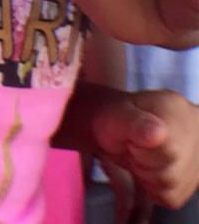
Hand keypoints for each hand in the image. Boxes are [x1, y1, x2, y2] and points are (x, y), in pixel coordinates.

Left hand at [93, 89, 198, 210]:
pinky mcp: (194, 179)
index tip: (130, 138)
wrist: (117, 125)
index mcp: (178, 108)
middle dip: (142, 163)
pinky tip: (148, 166)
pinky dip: (153, 187)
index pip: (169, 151)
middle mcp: (197, 131)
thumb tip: (158, 134)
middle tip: (132, 146)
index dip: (140, 150)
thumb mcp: (115, 116)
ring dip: (146, 175)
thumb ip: (135, 124)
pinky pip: (172, 197)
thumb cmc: (114, 118)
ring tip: (139, 154)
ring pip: (172, 187)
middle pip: (171, 173)